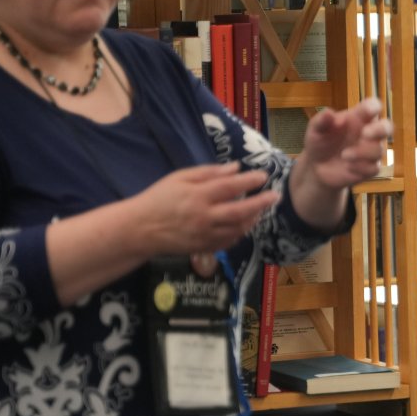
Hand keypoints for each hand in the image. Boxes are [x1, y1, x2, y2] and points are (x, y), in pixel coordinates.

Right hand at [131, 164, 278, 255]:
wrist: (141, 229)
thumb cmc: (159, 198)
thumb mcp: (179, 178)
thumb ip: (208, 173)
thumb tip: (236, 168)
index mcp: (197, 196)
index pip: (230, 187)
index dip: (250, 181)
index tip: (264, 175)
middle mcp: (204, 217)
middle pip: (240, 211)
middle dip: (261, 203)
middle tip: (276, 196)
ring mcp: (205, 235)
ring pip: (238, 229)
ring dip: (253, 219)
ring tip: (261, 209)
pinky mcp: (204, 248)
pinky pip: (229, 241)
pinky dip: (240, 232)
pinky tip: (244, 224)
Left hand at [301, 98, 391, 189]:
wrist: (317, 168)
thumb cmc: (320, 142)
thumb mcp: (315, 130)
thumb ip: (321, 121)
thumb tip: (329, 113)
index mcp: (358, 118)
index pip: (373, 106)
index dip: (374, 106)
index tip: (369, 111)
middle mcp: (368, 133)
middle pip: (387, 127)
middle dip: (380, 129)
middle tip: (364, 133)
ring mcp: (370, 151)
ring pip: (379, 150)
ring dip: (361, 152)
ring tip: (343, 155)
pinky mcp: (370, 168)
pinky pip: (374, 168)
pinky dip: (361, 168)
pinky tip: (348, 167)